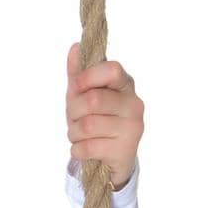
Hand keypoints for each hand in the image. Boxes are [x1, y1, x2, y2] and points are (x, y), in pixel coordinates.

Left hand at [66, 41, 142, 189]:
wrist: (111, 160)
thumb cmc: (97, 121)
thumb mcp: (84, 96)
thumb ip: (79, 74)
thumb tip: (75, 47)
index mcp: (125, 85)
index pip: (112, 69)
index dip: (88, 77)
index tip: (77, 87)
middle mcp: (134, 104)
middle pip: (92, 100)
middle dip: (73, 111)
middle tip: (75, 118)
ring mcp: (132, 128)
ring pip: (87, 125)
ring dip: (73, 132)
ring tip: (79, 135)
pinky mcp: (125, 151)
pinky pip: (88, 147)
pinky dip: (77, 150)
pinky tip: (84, 149)